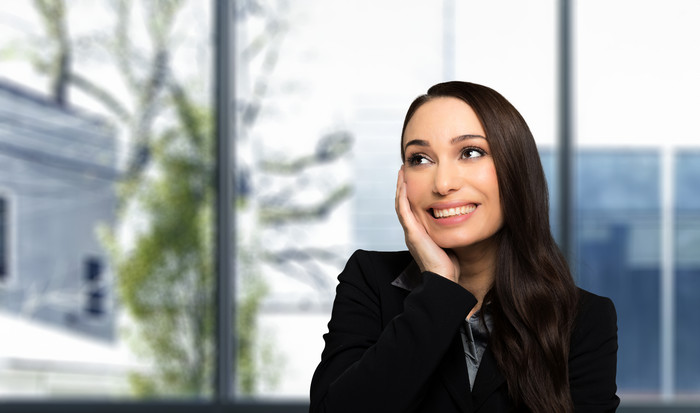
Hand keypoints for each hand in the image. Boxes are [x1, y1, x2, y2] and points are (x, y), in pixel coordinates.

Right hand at [395, 166, 459, 282]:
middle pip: (403, 204)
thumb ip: (449, 231)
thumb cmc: (449, 266)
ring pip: (401, 205)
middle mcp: (412, 231)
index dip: (410, 194)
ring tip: (401, 172)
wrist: (444, 280)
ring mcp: (410, 232)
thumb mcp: (449, 242)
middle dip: (402, 187)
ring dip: (400, 188)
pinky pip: (404, 211)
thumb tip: (460, 219)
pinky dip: (402, 197)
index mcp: (419, 234)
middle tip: (403, 170)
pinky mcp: (412, 234)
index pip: (411, 209)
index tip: (412, 179)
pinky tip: (403, 184)